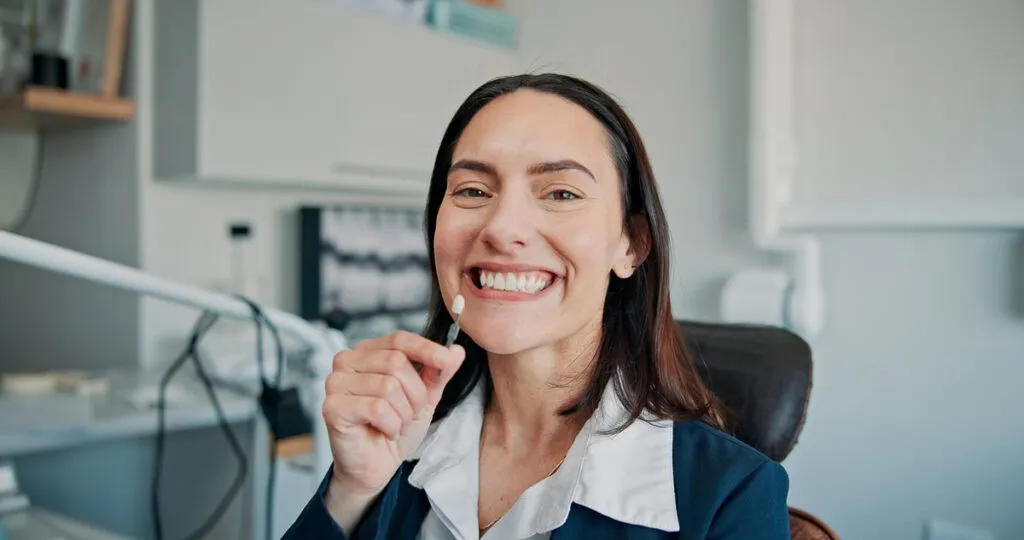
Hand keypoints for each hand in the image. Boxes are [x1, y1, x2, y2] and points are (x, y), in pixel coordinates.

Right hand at [322, 330, 465, 498]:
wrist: (376, 466)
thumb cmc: (394, 428)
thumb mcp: (424, 397)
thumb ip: (438, 373)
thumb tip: (456, 350)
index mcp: (368, 352)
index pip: (400, 339)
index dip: (426, 349)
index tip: (448, 359)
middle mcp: (347, 361)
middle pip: (396, 362)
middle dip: (415, 394)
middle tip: (409, 414)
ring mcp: (336, 383)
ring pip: (388, 386)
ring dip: (403, 413)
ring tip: (395, 424)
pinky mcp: (332, 407)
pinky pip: (376, 408)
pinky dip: (390, 425)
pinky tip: (385, 431)